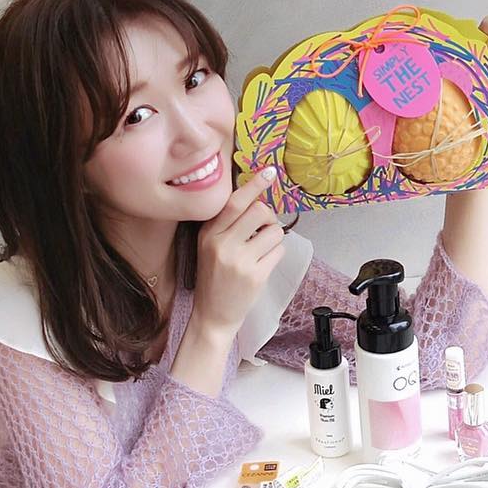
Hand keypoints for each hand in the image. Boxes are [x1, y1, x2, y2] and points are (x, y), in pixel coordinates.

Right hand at [192, 168, 285, 341]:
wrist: (212, 315)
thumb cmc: (214, 277)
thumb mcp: (209, 246)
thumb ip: (226, 224)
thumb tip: (255, 198)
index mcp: (208, 233)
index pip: (234, 202)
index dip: (254, 185)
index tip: (269, 172)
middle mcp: (222, 245)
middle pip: (259, 211)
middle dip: (268, 216)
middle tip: (263, 228)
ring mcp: (240, 261)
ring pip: (275, 231)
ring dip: (274, 237)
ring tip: (262, 249)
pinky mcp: (256, 276)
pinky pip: (279, 251)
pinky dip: (276, 253)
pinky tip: (263, 263)